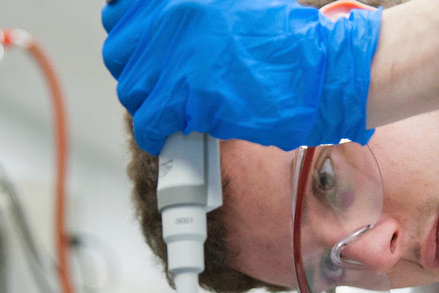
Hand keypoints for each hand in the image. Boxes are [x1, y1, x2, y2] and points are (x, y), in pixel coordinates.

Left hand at [101, 0, 381, 153]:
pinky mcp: (187, 94)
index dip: (130, 36)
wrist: (319, 70)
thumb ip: (188, 13)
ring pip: (132, 89)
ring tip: (174, 108)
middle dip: (139, 72)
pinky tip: (175, 131)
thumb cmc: (285, 41)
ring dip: (150, 103)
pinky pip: (149, 122)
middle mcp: (174, 13)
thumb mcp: (231, 5)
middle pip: (120, 53)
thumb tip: (151, 34)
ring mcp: (177, 53)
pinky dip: (158, 134)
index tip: (140, 50)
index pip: (119, 12)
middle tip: (163, 83)